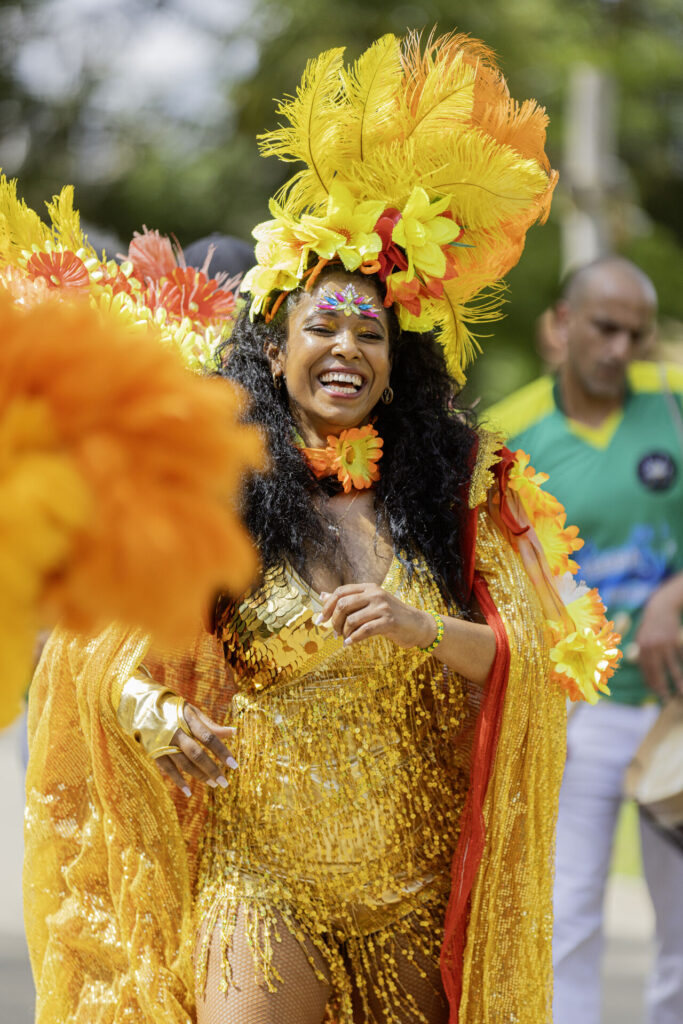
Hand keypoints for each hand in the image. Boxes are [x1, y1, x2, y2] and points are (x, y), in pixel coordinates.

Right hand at [155, 703, 237, 796]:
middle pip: (197, 754)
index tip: (234, 765)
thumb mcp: (191, 711)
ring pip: (184, 763)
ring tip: (214, 784)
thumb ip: (211, 724)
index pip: (209, 737)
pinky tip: (189, 792)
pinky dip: (178, 781)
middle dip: (212, 769)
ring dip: (199, 776)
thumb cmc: (173, 709)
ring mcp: (164, 743)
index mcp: (188, 720)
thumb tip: (234, 732)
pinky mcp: (154, 751)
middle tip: (225, 783)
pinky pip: (168, 769)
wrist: (140, 706)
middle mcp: (177, 732)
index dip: (222, 751)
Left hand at [316, 583, 436, 648]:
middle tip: (334, 632)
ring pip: (352, 619)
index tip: (321, 620)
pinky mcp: (389, 622)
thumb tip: (322, 595)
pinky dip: (353, 639)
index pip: (340, 591)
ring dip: (344, 632)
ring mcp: (382, 607)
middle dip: (334, 621)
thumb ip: (347, 599)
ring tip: (344, 638)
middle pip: (343, 604)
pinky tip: (349, 643)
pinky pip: (364, 631)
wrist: (417, 625)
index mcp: (368, 588)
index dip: (327, 606)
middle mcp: (375, 594)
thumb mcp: (369, 603)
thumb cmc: (390, 615)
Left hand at [636, 589, 682, 697]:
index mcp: (641, 648)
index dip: (651, 683)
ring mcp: (664, 644)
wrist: (660, 608)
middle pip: (657, 672)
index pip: (645, 671)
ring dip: (677, 682)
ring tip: (680, 693)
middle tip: (666, 699)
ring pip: (672, 668)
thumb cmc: (650, 625)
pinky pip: (680, 658)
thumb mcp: (640, 638)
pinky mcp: (674, 640)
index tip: (657, 694)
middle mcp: (651, 647)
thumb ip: (640, 653)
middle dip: (662, 687)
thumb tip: (642, 670)